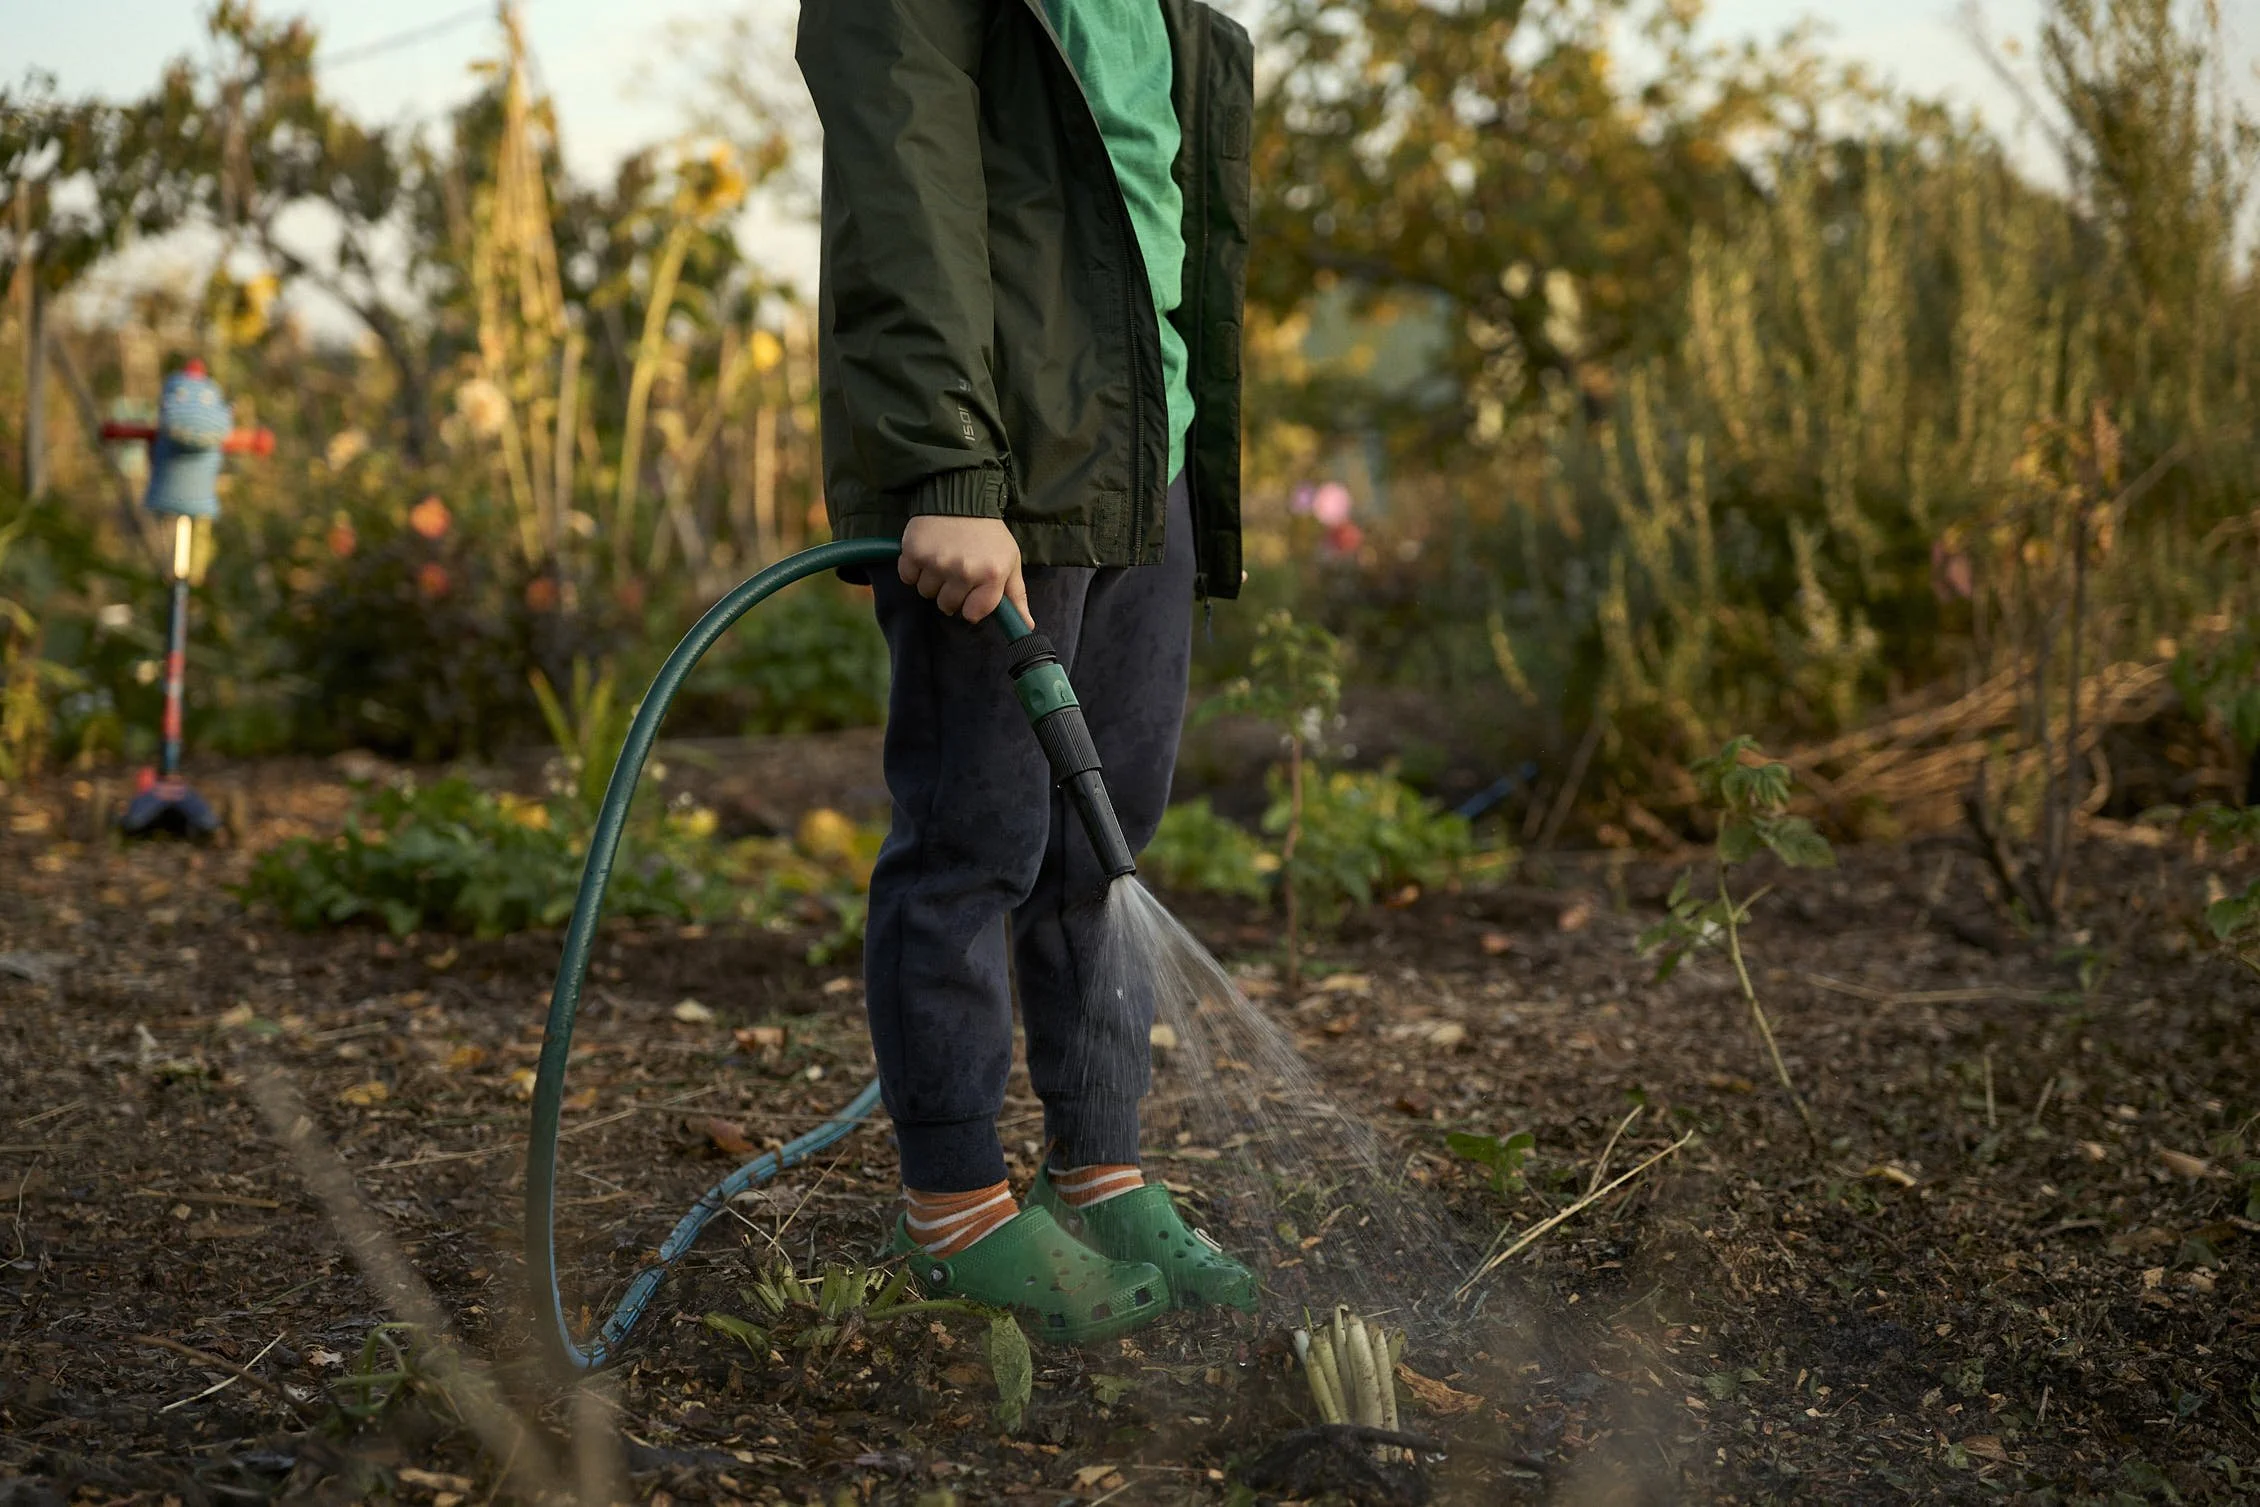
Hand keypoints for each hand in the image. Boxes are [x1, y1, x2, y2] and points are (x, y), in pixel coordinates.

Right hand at [899, 515, 1031, 626]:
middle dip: (950, 593)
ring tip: (941, 560)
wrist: (961, 496)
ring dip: (931, 581)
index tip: (971, 592)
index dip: (971, 605)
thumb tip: (1026, 627)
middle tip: (955, 571)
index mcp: (991, 575)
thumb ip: (1016, 595)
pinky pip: (908, 577)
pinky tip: (925, 554)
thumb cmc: (989, 533)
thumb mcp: (1010, 561)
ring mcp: (938, 562)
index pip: (973, 614)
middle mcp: (964, 571)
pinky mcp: (914, 552)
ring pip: (926, 592)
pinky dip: (913, 569)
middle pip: (947, 605)